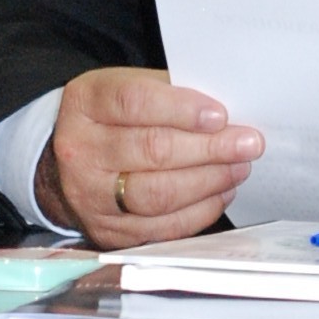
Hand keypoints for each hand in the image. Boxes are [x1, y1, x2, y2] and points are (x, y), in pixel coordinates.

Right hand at [36, 69, 263, 248]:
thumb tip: (226, 116)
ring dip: (209, 181)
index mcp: (85, 104)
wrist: (70, 162)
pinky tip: (221, 192)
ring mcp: (90, 196)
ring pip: (158, 194)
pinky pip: (162, 227)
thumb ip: (171, 94)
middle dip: (209, 149)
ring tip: (239, 168)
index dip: (182, 110)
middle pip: (152, 151)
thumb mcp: (129, 88)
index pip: (134, 102)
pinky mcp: (108, 231)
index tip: (220, 116)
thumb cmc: (113, 118)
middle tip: (248, 144)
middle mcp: (80, 151)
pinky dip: (199, 211)